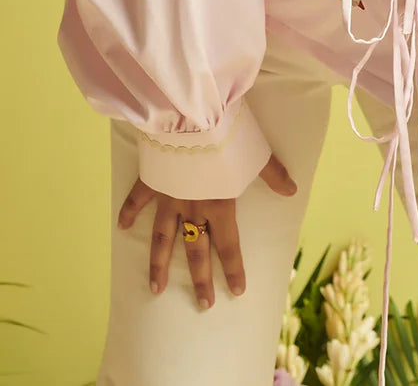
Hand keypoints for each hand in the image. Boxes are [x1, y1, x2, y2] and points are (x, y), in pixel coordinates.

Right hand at [116, 152, 296, 307]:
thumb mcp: (256, 154)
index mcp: (219, 204)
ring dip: (159, 264)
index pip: (229, 245)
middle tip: (203, 303)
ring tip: (156, 288)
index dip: (233, 269)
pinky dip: (130, 211)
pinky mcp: (152, 180)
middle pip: (195, 251)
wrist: (193, 116)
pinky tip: (123, 225)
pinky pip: (138, 199)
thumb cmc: (227, 135)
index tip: (236, 292)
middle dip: (200, 279)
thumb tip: (292, 190)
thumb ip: (272, 174)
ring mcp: (169, 196)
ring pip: (162, 239)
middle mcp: (192, 208)